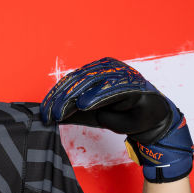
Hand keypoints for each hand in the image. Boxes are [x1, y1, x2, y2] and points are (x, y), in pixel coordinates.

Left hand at [39, 57, 192, 182]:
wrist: (149, 122)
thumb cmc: (122, 115)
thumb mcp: (91, 115)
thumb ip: (72, 112)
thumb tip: (49, 116)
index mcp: (95, 73)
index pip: (69, 82)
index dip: (55, 97)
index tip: (44, 113)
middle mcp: (105, 69)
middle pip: (76, 81)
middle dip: (60, 99)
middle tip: (49, 114)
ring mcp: (118, 73)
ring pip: (89, 82)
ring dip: (72, 98)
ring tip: (61, 112)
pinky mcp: (130, 83)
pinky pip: (110, 88)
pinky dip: (96, 96)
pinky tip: (84, 104)